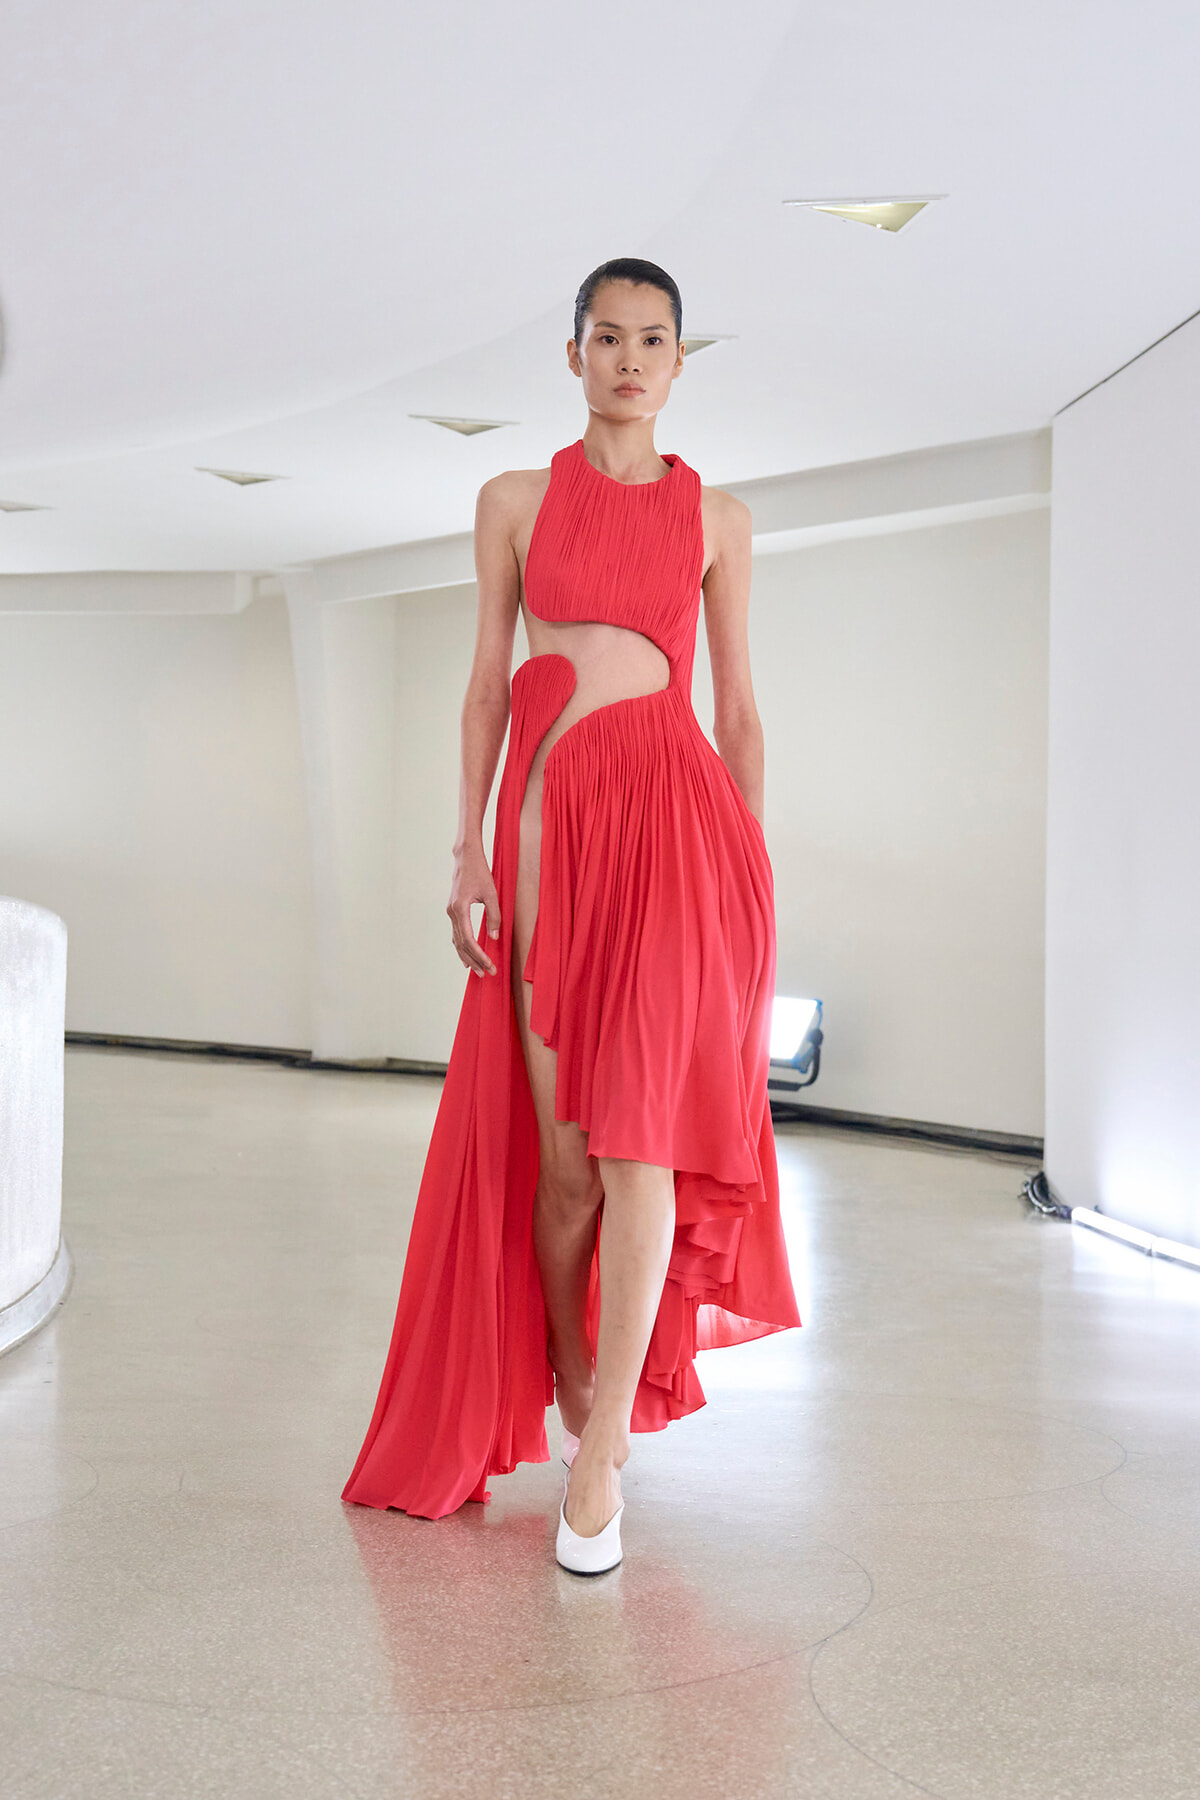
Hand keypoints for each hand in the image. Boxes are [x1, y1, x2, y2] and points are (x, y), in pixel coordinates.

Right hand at [447, 847, 501, 976]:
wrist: (466, 857)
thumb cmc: (480, 872)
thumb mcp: (491, 893)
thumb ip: (494, 916)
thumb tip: (495, 937)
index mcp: (460, 909)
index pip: (469, 940)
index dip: (480, 955)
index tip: (490, 966)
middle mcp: (452, 913)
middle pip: (461, 944)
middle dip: (474, 960)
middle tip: (485, 974)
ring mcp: (451, 912)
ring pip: (457, 941)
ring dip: (467, 956)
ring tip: (477, 971)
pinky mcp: (454, 910)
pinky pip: (457, 933)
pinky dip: (462, 946)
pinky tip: (468, 956)